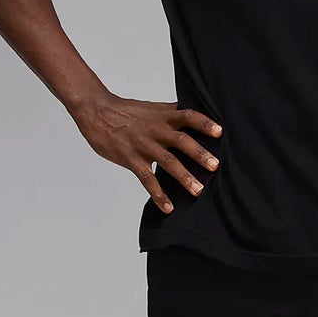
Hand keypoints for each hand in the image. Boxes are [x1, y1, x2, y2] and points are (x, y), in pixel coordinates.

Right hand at [72, 94, 222, 213]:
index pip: (188, 116)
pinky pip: (147, 179)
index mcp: (163, 117)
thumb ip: (171, 113)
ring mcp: (144, 146)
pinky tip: (168, 207)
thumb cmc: (126, 111)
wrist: (97, 111)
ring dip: (184, 177)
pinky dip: (158, 195)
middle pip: (181, 141)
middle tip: (215, 166)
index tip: (220, 132)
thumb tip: (192, 115)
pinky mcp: (131, 159)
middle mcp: (156, 130)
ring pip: (167, 162)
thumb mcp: (152, 108)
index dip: (204, 123)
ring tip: (198, 191)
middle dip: (199, 154)